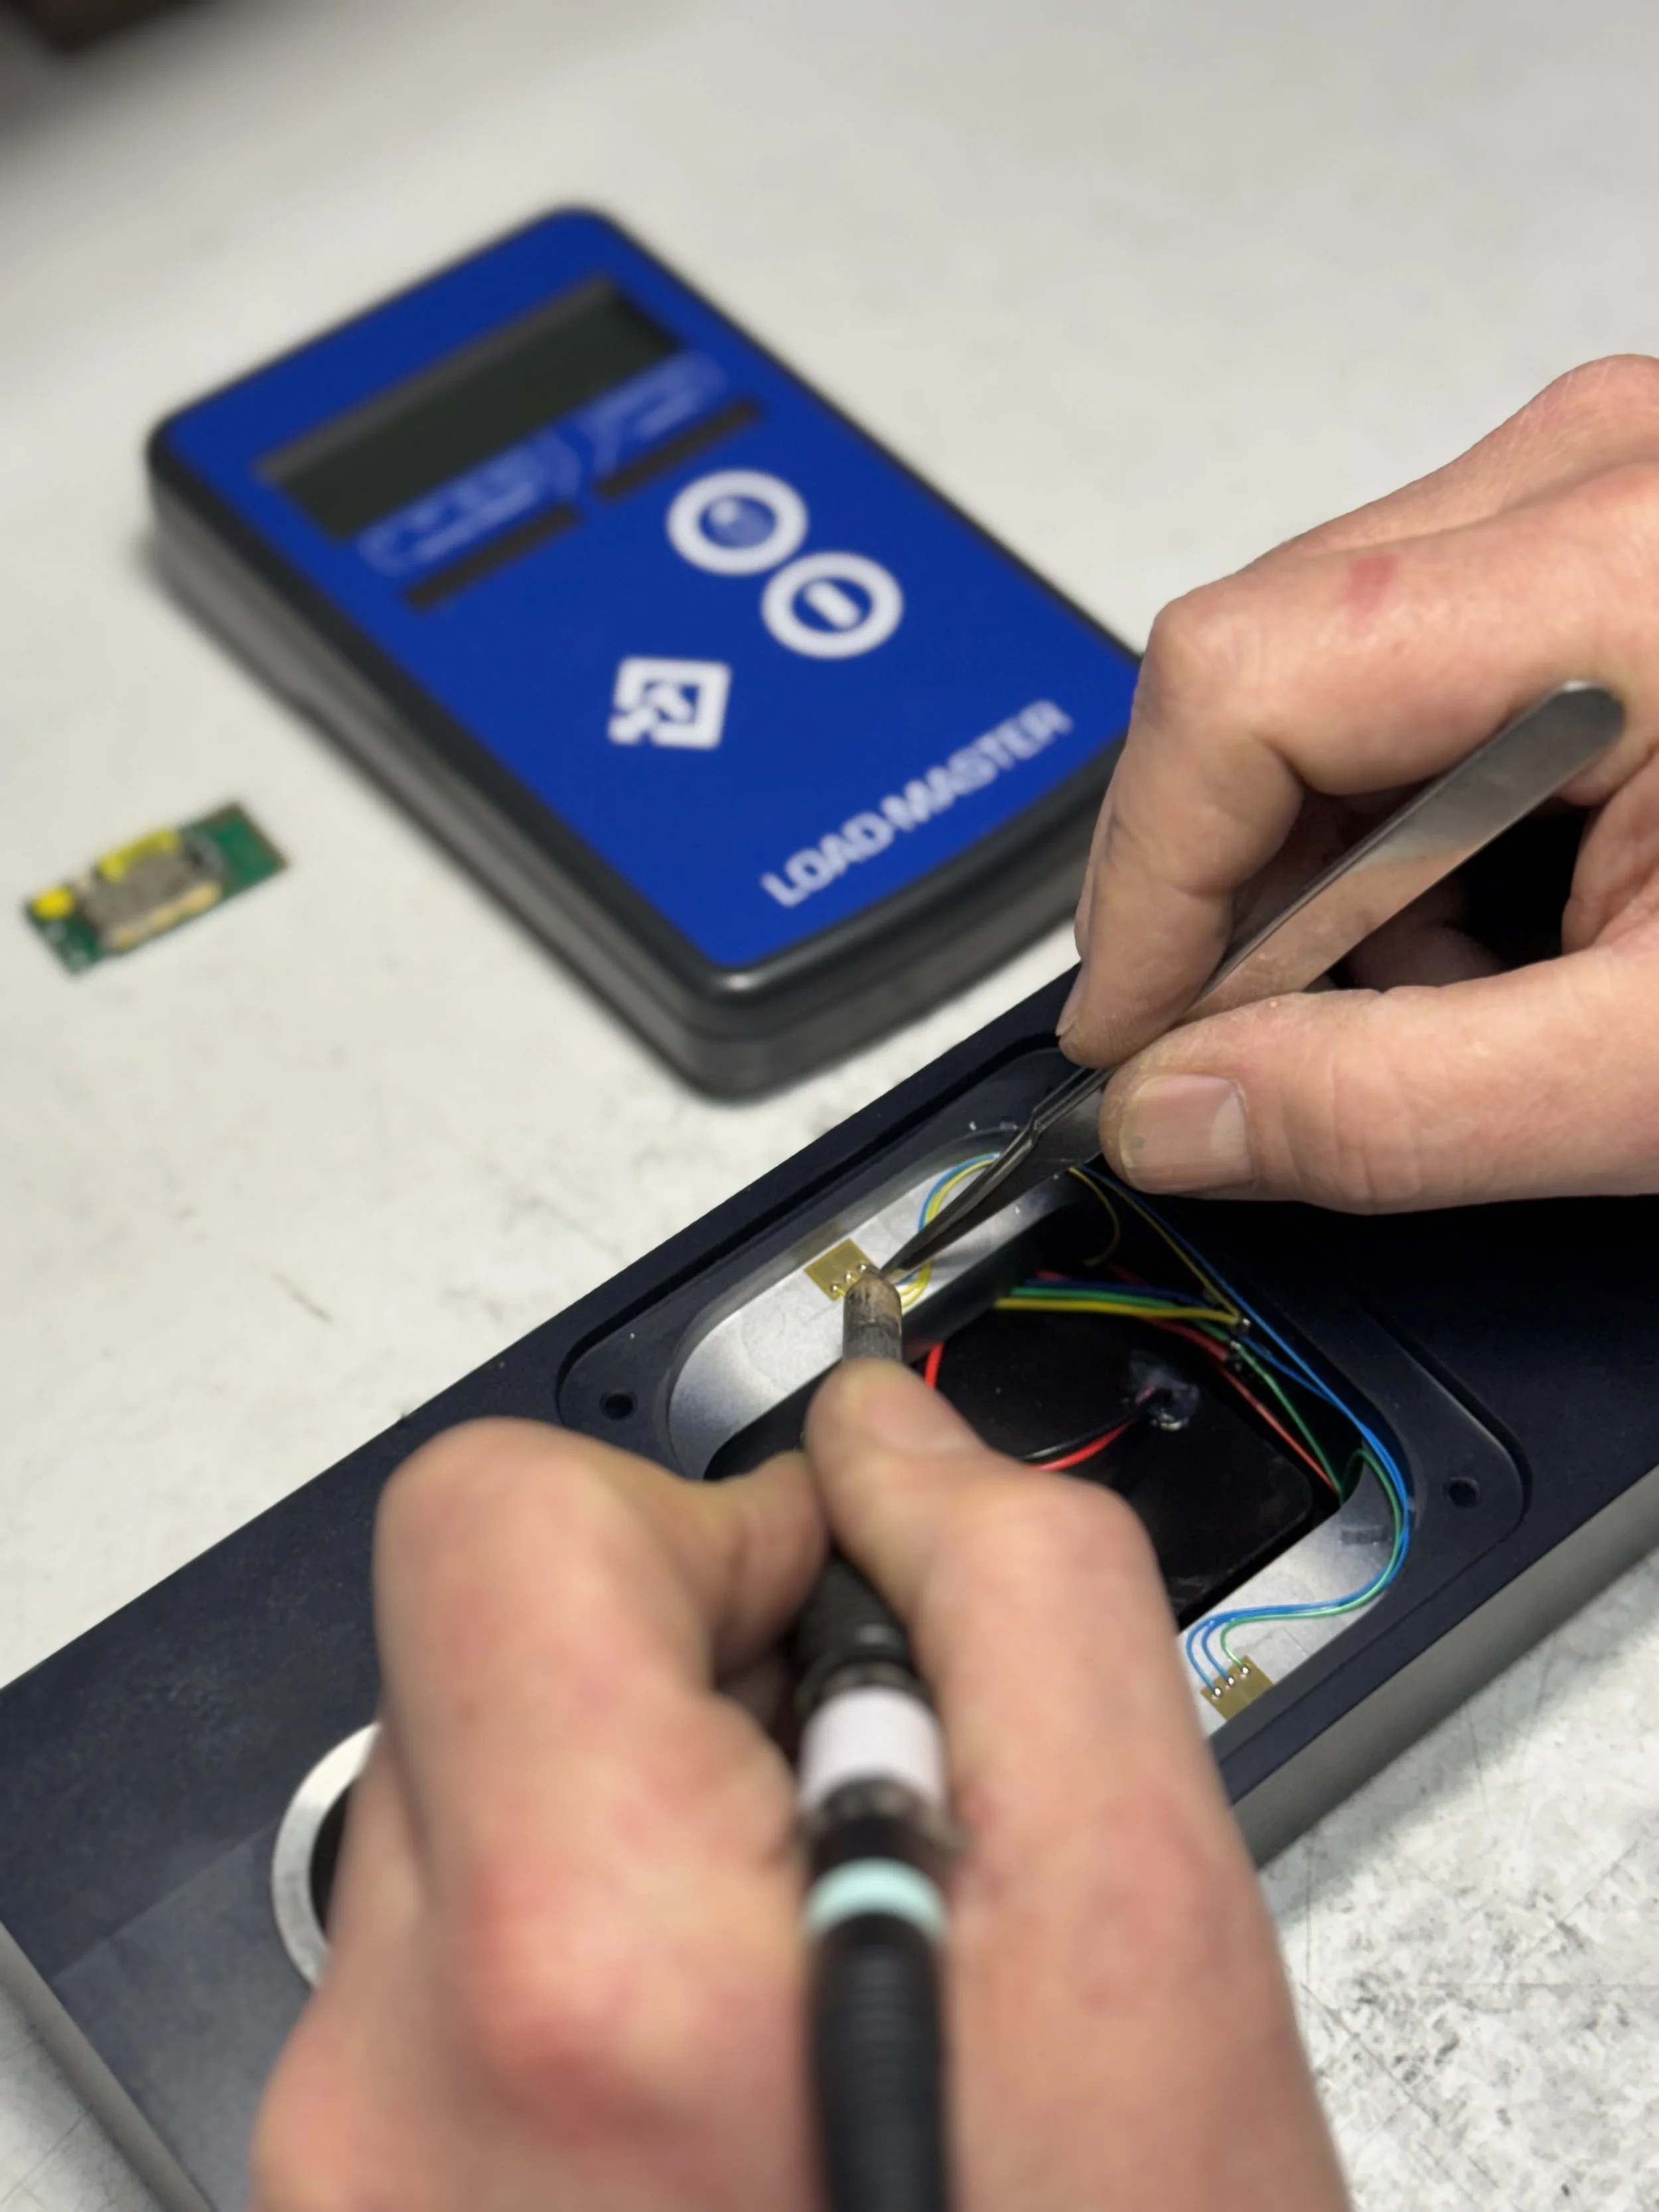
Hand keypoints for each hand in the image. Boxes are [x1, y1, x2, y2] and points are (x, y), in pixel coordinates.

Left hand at [253, 1374, 1346, 2211]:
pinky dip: (594, 1949)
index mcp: (579, 1962)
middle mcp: (396, 2077)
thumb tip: (876, 1440)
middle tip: (848, 1810)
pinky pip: (454, 1957)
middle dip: (682, 1669)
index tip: (817, 1604)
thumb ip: (1013, 1589)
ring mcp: (355, 2166)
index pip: (486, 1519)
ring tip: (804, 1965)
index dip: (683, 1511)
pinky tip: (732, 2059)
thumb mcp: (1142, 1904)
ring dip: (643, 1817)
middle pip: (476, 1653)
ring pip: (471, 1801)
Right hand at [1063, 353, 1658, 1208]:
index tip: (1133, 1040)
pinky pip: (1412, 662)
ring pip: (1320, 671)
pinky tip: (1516, 901)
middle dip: (1250, 889)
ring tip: (1476, 974)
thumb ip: (1396, 1106)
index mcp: (1609, 573)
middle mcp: (1584, 478)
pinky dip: (1418, 813)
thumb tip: (1181, 1113)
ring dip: (1339, 860)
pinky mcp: (1610, 534)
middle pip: (1257, 670)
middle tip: (1302, 1044)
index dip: (1144, 886)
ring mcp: (1598, 489)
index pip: (1233, 690)